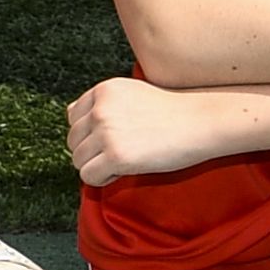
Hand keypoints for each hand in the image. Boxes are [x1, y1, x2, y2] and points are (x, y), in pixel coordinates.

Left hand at [64, 75, 191, 188]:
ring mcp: (107, 132)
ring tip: (126, 159)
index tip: (116, 135)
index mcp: (104, 90)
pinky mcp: (116, 156)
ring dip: (98, 166)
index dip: (91, 133)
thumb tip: (68, 112)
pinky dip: (104, 179)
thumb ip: (100, 102)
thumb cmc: (171, 111)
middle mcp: (101, 109)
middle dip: (92, 151)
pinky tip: (125, 170)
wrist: (201, 122)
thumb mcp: (131, 93)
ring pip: (78, 161)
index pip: (73, 118)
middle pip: (73, 141)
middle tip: (122, 150)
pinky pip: (89, 176)